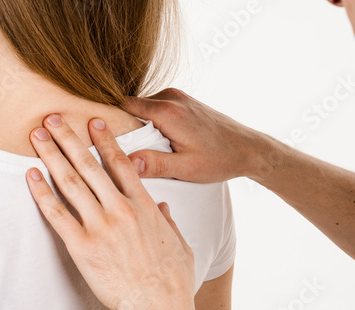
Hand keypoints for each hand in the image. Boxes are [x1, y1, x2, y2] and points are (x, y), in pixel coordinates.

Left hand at [25, 114, 195, 309]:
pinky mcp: (82, 245)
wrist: (156, 306)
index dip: (106, 140)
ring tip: (37, 136)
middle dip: (70, 138)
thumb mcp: (180, 244)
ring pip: (71, 182)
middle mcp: (120, 209)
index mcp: (143, 205)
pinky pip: (57, 214)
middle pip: (90, 165)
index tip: (94, 122)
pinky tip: (30, 175)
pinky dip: (42, 193)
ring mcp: (100, 225)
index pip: (122, 164)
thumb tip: (163, 206)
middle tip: (54, 118)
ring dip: (52, 155)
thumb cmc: (171, 279)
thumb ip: (169, 220)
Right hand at [123, 88, 270, 182]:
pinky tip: (163, 140)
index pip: (124, 106)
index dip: (113, 121)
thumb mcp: (186, 168)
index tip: (105, 136)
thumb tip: (127, 162)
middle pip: (132, 106)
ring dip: (142, 125)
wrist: (248, 149)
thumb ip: (155, 164)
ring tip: (150, 148)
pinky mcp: (184, 100)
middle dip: (127, 126)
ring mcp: (179, 96)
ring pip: (144, 107)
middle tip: (130, 149)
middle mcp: (172, 97)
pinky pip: (157, 107)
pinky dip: (153, 121)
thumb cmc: (220, 159)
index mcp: (168, 112)